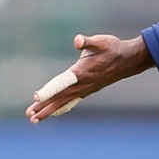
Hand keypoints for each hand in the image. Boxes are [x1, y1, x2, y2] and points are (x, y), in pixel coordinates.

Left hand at [25, 33, 153, 123]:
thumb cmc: (113, 48)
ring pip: (63, 102)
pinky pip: (70, 102)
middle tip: (29, 115)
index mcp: (82, 72)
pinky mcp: (87, 90)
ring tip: (34, 119)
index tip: (36, 97)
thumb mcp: (101, 41)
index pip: (61, 84)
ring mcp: (85, 89)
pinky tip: (53, 112)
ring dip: (49, 110)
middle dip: (44, 106)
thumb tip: (78, 40)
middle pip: (59, 98)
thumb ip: (87, 41)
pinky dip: (60, 108)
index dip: (48, 90)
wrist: (129, 60)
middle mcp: (82, 84)